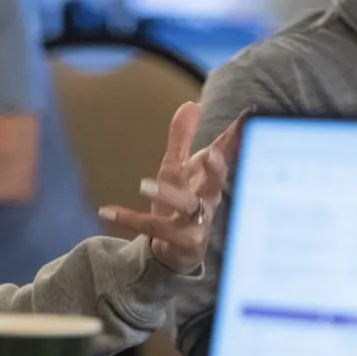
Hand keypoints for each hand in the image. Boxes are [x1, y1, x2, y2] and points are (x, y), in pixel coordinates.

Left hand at [99, 103, 245, 274]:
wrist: (176, 252)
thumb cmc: (181, 203)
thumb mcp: (178, 168)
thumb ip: (183, 137)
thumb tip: (191, 103)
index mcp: (209, 179)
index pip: (226, 154)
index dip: (237, 136)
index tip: (249, 114)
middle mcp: (207, 200)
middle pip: (216, 183)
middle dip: (216, 169)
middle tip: (211, 154)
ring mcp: (195, 223)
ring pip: (187, 208)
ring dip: (168, 195)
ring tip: (144, 184)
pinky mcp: (178, 242)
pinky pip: (153, 228)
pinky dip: (130, 219)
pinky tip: (107, 210)